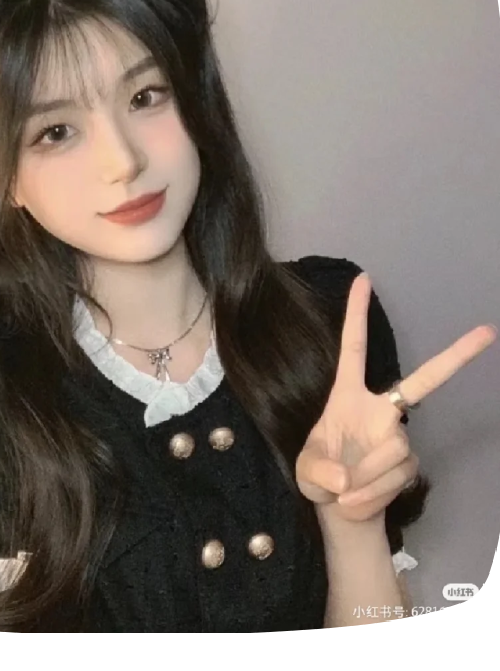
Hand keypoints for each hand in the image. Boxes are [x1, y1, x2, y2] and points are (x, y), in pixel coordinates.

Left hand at [296, 272, 496, 523]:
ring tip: (343, 490)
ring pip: (394, 449)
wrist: (339, 509)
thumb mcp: (306, 473)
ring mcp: (398, 435)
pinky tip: (355, 500)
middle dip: (456, 356)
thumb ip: (320, 472)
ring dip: (365, 477)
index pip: (353, 348)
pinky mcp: (409, 463)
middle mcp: (380, 409)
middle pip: (423, 380)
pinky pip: (397, 476)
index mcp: (347, 396)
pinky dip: (372, 494)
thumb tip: (345, 477)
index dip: (356, 315)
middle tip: (487, 333)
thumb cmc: (318, 477)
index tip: (363, 279)